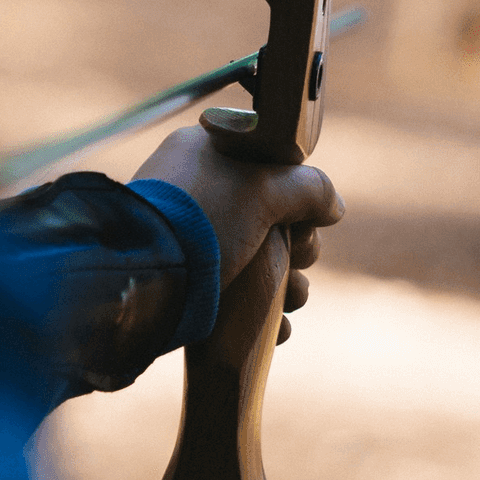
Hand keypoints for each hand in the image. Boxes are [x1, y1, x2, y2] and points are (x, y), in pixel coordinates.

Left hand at [132, 109, 340, 342]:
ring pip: (258, 259)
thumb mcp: (264, 190)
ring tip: (292, 300)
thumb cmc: (205, 219)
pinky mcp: (187, 280)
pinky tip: (275, 327)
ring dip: (287, 283)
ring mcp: (189, 237)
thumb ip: (309, 188)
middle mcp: (197, 189)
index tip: (304, 219)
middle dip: (297, 246)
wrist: (145, 278)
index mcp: (207, 152)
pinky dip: (260, 311)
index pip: (269, 167)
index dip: (297, 195)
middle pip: (271, 216)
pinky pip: (235, 292)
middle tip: (296, 258)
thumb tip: (333, 206)